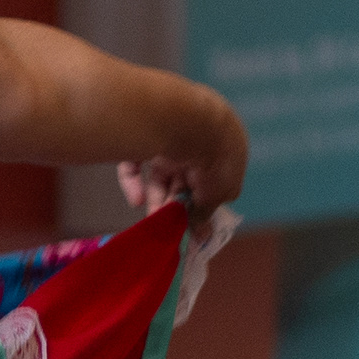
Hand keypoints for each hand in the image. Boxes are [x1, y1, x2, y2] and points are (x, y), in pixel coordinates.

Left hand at [116, 84, 249, 216]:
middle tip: (168, 225)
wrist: (189, 123)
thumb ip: (207, 214)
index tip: (190, 225)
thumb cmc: (215, 160)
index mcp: (224, 150)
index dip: (200, 204)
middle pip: (183, 180)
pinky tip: (135, 199)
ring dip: (156, 198)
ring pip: (160, 174)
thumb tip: (200, 235)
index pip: (211, 181)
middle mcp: (197, 140)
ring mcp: (169, 136)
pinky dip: (134, 181)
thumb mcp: (219, 194)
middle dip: (175, 205)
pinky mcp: (142, 135)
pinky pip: (135, 161)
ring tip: (152, 218)